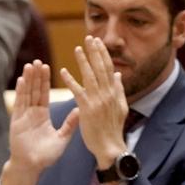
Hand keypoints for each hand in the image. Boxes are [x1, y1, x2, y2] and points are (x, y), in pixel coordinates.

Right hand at [0, 60, 77, 184]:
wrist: (32, 166)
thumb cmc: (46, 156)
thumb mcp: (62, 138)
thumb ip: (70, 124)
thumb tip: (79, 109)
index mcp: (42, 116)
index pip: (44, 94)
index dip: (45, 81)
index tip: (47, 67)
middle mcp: (32, 113)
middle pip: (34, 90)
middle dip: (36, 76)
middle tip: (38, 61)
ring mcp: (23, 116)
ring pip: (27, 94)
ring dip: (28, 80)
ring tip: (31, 65)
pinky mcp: (17, 120)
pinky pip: (19, 103)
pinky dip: (21, 91)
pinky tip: (22, 79)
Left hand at [58, 37, 131, 170]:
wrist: (110, 147)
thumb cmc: (113, 128)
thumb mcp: (121, 107)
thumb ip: (118, 89)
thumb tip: (118, 74)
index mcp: (114, 92)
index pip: (109, 68)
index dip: (103, 54)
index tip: (97, 42)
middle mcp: (107, 94)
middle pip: (100, 68)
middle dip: (95, 52)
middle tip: (89, 37)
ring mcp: (97, 101)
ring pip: (90, 76)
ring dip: (83, 61)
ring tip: (78, 49)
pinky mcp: (87, 109)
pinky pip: (78, 91)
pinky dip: (70, 80)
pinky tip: (63, 71)